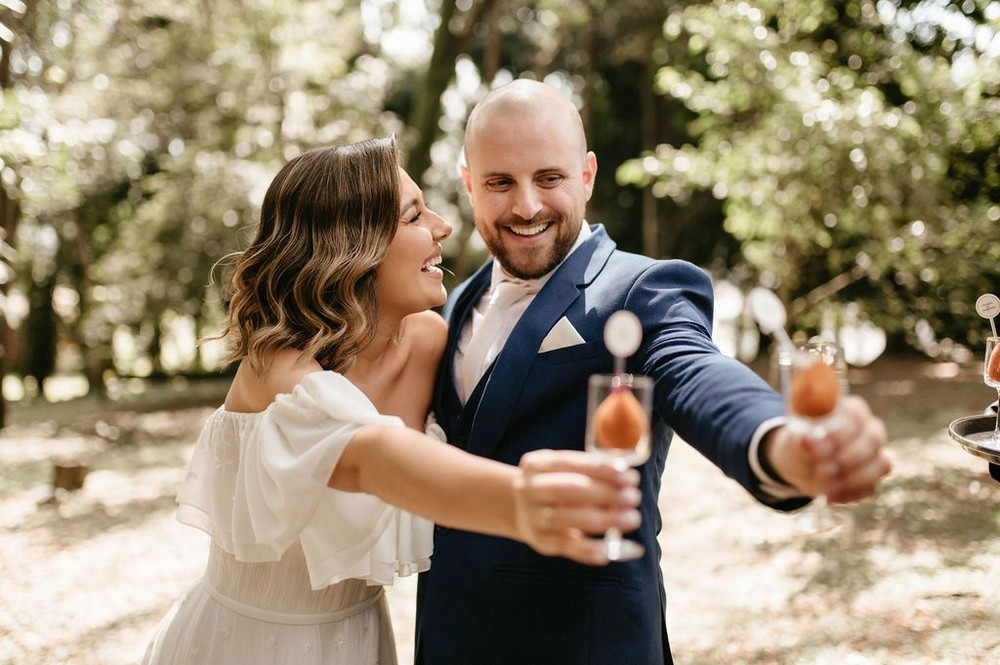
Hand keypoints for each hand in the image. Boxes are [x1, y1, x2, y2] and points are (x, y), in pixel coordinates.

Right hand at [512, 449, 640, 564]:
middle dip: (605, 494)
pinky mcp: (539, 542)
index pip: (571, 463)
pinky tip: (609, 551)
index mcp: (536, 464)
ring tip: (632, 519)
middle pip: (568, 490)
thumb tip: (627, 475)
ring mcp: (532, 517)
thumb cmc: (554, 484)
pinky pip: (565, 547)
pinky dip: (588, 550)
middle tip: (634, 497)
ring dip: (603, 520)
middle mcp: (529, 489)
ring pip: (568, 519)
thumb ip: (591, 470)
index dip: (602, 470)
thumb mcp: (562, 469)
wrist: (519, 509)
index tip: (630, 476)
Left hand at [768, 395, 891, 502]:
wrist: (801, 464)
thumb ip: (801, 439)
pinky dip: (850, 493)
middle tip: (822, 469)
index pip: (856, 415)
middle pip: (873, 439)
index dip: (838, 432)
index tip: (816, 445)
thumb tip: (805, 440)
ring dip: (851, 478)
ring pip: (880, 465)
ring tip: (824, 486)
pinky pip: (871, 487)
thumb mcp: (794, 439)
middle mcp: (869, 430)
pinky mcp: (872, 479)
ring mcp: (875, 455)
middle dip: (848, 457)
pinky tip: (830, 496)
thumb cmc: (800, 443)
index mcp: (850, 410)